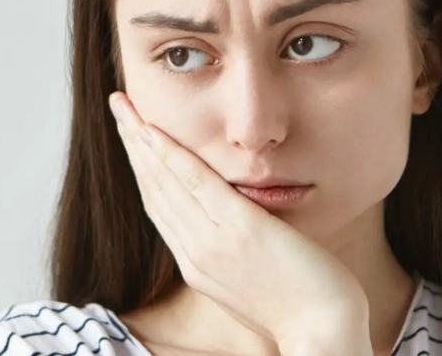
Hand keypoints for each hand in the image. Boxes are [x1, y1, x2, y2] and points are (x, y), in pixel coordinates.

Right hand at [109, 92, 372, 354]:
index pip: (160, 209)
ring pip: (166, 183)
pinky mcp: (241, 232)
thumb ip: (234, 251)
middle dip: (132, 146)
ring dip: (142, 141)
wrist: (322, 332)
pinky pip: (197, 185)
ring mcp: (215, 244)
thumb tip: (232, 226)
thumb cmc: (301, 309)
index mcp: (198, 267)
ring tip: (125, 108)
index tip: (133, 138)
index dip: (142, 169)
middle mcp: (196, 255)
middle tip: (118, 109)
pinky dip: (172, 155)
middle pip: (153, 191)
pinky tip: (155, 131)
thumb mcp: (253, 281)